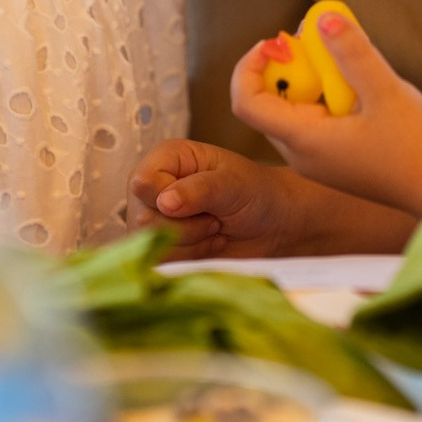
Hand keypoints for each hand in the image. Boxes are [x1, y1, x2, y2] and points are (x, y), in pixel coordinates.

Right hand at [128, 140, 419, 258]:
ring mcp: (158, 220)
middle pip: (143, 217)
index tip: (203, 197)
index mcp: (167, 158)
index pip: (142, 181)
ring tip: (218, 228)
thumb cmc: (261, 193)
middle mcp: (156, 187)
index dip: (168, 196)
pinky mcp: (167, 248)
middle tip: (218, 216)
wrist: (279, 225)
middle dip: (187, 224)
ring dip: (192, 243)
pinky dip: (192, 258)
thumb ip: (199, 189)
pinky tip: (214, 246)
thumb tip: (164, 200)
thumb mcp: (234, 184)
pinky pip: (161, 262)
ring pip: (151, 244)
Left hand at [231, 13, 421, 219]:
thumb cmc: (414, 147)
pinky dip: (324, 94)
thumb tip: (322, 18)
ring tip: (345, 61)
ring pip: (292, 108)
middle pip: (268, 101)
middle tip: (320, 41)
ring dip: (309, 77)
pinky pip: (312, 118)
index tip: (278, 42)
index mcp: (304, 140)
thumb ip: (353, 53)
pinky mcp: (332, 158)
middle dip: (288, 65)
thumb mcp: (386, 92)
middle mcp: (300, 153)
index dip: (250, 66)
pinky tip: (358, 86)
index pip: (247, 102)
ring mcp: (315, 158)